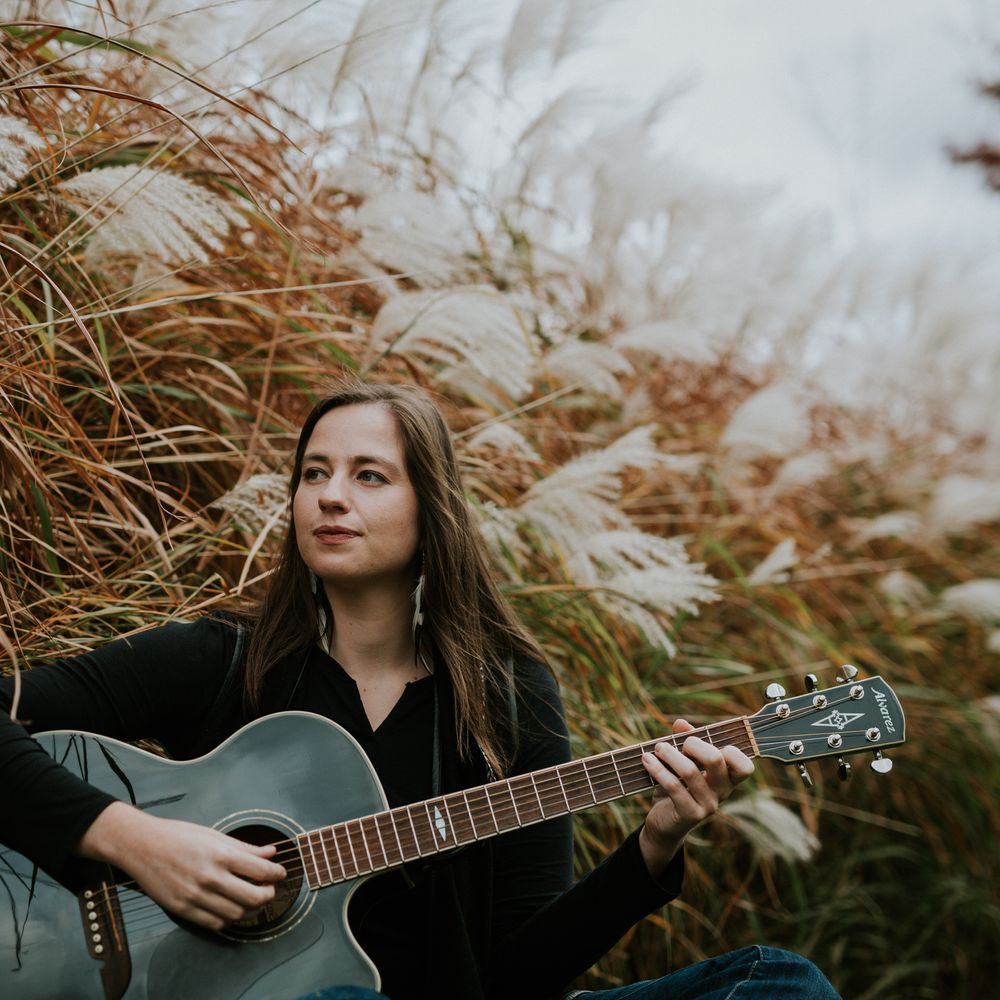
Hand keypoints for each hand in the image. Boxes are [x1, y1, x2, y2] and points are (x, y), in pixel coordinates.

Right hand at [77, 801, 286, 930]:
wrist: (142, 846)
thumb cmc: (179, 836)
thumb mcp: (215, 835)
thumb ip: (246, 848)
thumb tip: (271, 852)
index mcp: (221, 854)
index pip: (261, 870)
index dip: (277, 874)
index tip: (280, 873)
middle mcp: (211, 877)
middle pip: (254, 898)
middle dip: (269, 895)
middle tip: (270, 889)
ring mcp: (196, 896)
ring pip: (237, 914)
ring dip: (251, 910)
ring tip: (253, 899)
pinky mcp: (183, 910)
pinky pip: (215, 924)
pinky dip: (230, 919)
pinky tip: (233, 908)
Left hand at [638, 718, 754, 876]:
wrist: (663, 823)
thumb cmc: (677, 786)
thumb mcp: (684, 763)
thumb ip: (685, 741)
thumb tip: (681, 723)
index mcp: (727, 779)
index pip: (745, 766)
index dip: (731, 751)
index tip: (706, 743)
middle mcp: (722, 793)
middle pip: (715, 759)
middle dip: (694, 744)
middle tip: (680, 744)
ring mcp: (707, 805)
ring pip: (689, 771)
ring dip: (669, 754)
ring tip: (658, 748)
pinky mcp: (689, 814)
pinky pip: (673, 786)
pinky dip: (657, 769)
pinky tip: (647, 760)